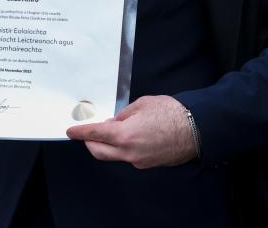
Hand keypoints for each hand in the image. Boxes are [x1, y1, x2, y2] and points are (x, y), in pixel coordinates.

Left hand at [65, 96, 196, 168]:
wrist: (196, 130)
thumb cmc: (172, 113)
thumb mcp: (142, 104)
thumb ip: (124, 114)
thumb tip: (115, 121)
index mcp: (124, 134)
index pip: (94, 134)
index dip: (80, 132)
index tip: (71, 131)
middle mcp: (128, 152)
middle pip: (98, 151)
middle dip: (89, 142)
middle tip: (86, 133)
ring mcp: (138, 160)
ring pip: (113, 155)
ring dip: (107, 145)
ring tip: (111, 131)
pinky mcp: (148, 163)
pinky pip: (128, 157)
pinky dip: (123, 148)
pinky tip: (130, 136)